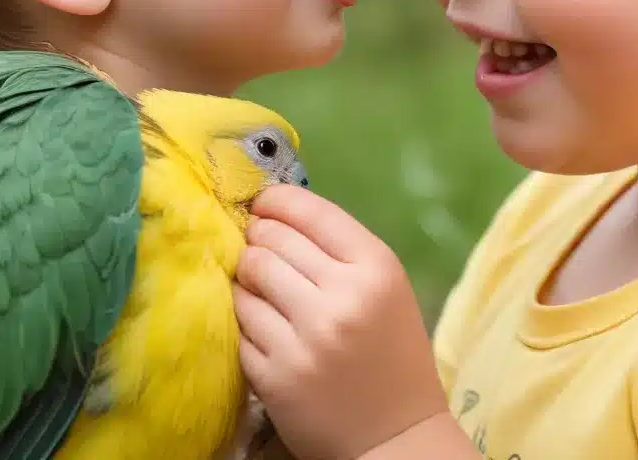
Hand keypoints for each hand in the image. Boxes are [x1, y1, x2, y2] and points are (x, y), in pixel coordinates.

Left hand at [233, 186, 449, 459]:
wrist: (397, 436)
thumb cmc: (390, 348)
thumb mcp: (385, 285)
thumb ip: (338, 247)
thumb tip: (275, 211)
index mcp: (375, 268)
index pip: (310, 211)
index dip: (277, 201)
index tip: (264, 204)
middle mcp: (341, 299)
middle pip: (271, 241)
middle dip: (258, 237)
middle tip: (259, 245)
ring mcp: (305, 340)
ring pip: (249, 277)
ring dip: (247, 276)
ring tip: (259, 284)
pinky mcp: (276, 376)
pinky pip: (240, 324)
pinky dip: (245, 318)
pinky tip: (261, 323)